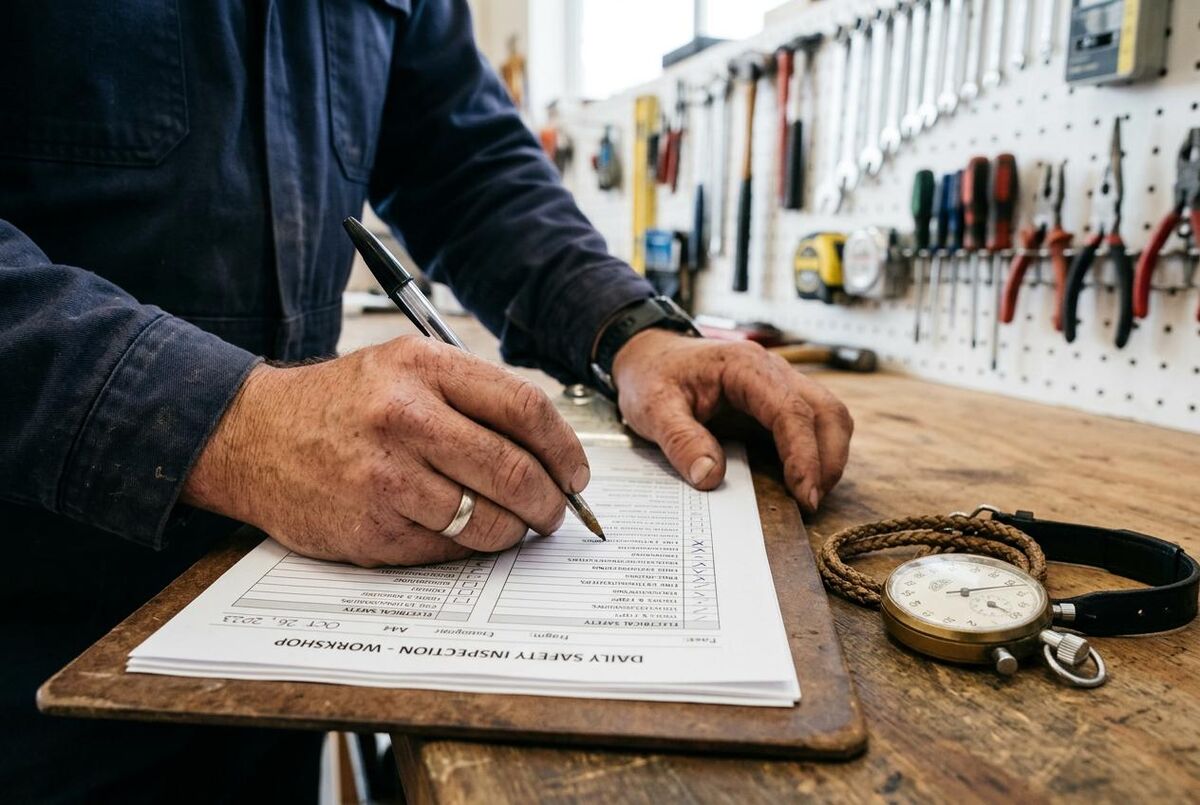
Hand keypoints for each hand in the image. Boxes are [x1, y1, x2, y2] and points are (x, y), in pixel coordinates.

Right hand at [182, 336, 589, 565]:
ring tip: (515, 527)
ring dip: (514, 532)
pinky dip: (467, 548)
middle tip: (555, 512)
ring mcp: (386, 477)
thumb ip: (473, 396)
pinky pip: (446, 549)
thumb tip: (549, 449)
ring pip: (486, 520)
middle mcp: (405, 418)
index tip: (576, 473)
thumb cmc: (342, 404)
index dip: (565, 449)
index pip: (525, 409)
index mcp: (423, 367)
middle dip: (551, 502)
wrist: (253, 436)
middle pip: (515, 471)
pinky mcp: (370, 528)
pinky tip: (463, 535)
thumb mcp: (404, 367)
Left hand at [612, 330, 852, 512]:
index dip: (804, 455)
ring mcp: (781, 383)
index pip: (792, 410)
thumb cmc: (653, 377)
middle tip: (810, 503)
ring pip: (830, 415)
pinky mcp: (779, 400)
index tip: (804, 494)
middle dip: (828, 460)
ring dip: (829, 456)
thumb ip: (680, 441)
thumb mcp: (653, 409)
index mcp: (745, 367)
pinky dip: (818, 451)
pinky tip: (800, 479)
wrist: (650, 357)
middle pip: (827, 411)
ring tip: (809, 495)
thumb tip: (710, 477)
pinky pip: (814, 422)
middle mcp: (773, 370)